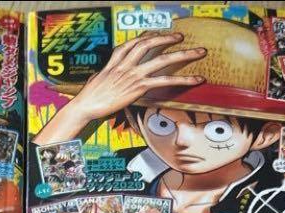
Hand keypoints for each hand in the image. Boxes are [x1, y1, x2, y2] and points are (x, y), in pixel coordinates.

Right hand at [67, 33, 204, 123]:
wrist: (85, 105)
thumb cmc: (88, 97)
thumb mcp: (95, 81)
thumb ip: (103, 76)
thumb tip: (98, 78)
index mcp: (115, 60)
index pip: (133, 42)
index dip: (147, 36)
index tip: (156, 35)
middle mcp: (126, 63)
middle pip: (150, 43)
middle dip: (167, 38)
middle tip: (181, 37)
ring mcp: (133, 74)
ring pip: (162, 59)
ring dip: (184, 54)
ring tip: (199, 52)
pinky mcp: (139, 87)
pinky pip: (166, 81)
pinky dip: (184, 79)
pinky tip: (196, 80)